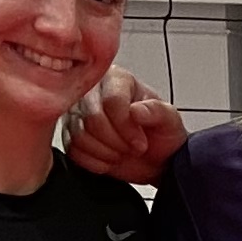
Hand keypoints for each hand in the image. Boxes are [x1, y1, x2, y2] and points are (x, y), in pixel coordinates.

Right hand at [66, 71, 185, 186]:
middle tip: (133, 148)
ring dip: (106, 152)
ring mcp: (78, 114)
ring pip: (80, 135)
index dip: (126, 127)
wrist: (155, 158)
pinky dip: (96, 162)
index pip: (112, 101)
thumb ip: (157, 111)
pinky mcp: (71, 136)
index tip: (141, 142)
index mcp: (117, 79)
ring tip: (122, 153)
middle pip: (93, 118)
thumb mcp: (170, 120)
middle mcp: (93, 92)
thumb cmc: (162, 133)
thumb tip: (136, 111)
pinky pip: (74, 151)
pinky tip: (110, 160)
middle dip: (117, 141)